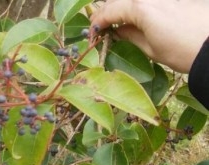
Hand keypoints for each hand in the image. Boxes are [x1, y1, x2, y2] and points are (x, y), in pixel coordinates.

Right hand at [90, 0, 208, 72]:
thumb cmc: (181, 51)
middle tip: (101, 29)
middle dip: (106, 13)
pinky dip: (134, 8)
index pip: (108, 11)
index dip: (96, 23)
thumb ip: (129, 35)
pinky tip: (134, 19)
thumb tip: (116, 31)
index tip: (92, 34)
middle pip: (118, 0)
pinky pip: (145, 0)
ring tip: (116, 24)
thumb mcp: (150, 48)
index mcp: (139, 7)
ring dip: (120, 9)